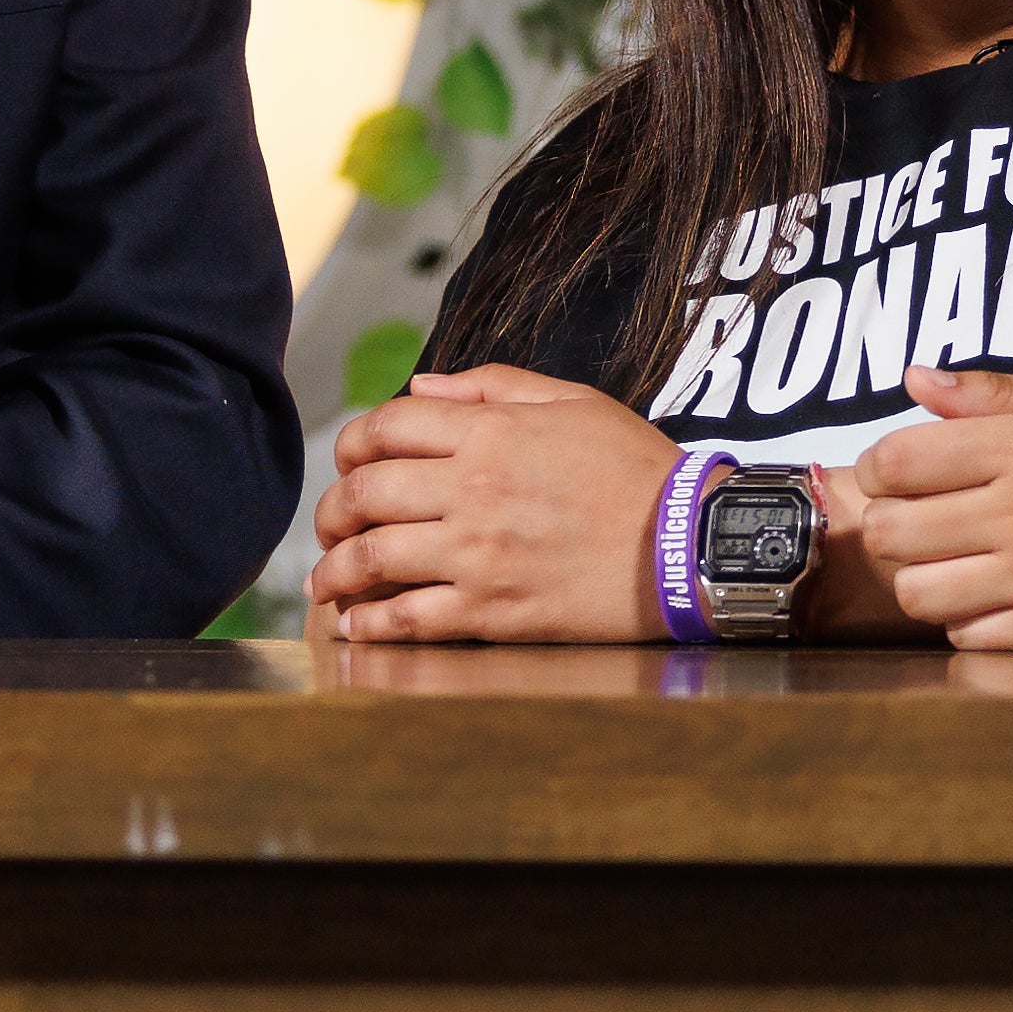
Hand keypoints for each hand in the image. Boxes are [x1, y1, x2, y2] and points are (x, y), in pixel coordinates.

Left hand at [314, 362, 690, 642]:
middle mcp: (472, 491)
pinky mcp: (493, 611)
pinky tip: (356, 627)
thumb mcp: (572, 402)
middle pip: (364, 492)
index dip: (354, 441)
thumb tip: (420, 387)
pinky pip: (410, 619)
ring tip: (326, 583)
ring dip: (334, 572)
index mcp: (489, 432)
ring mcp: (478, 555)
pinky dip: (371, 626)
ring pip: (372, 559)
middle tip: (332, 524)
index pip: (387, 426)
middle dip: (333, 509)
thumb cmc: (636, 469)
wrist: (687, 545)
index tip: (351, 459)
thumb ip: (491, 384)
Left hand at [845, 367, 1012, 647]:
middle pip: (891, 532)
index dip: (877, 468)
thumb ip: (994, 393)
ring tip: (948, 563)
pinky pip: (966, 636)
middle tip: (915, 520)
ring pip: (917, 592)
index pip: (896, 461)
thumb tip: (913, 379)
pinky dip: (965, 620)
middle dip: (890, 525)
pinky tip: (992, 596)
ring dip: (921, 578)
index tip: (893, 473)